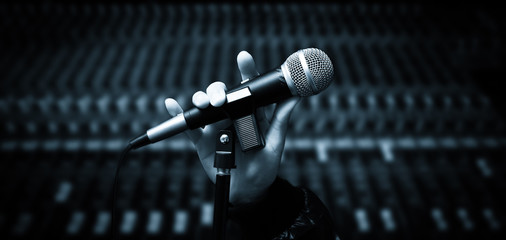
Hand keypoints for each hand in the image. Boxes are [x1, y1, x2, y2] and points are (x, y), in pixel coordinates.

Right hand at [164, 51, 299, 204]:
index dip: (246, 72)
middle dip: (218, 90)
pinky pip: (188, 126)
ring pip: (204, 106)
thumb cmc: (265, 167)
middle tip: (220, 99)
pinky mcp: (202, 141)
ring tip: (204, 105)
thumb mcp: (275, 143)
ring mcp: (216, 127)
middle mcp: (232, 116)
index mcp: (251, 113)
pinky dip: (178, 114)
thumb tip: (295, 96)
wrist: (250, 191)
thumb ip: (281, 119)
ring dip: (201, 100)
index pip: (248, 88)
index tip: (244, 58)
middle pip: (221, 94)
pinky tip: (172, 104)